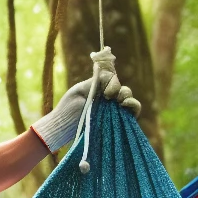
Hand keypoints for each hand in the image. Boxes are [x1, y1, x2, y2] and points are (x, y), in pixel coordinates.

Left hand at [29, 50, 143, 151]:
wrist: (63, 128)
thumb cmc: (67, 110)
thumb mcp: (79, 91)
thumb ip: (94, 82)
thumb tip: (105, 69)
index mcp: (98, 89)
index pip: (113, 80)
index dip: (113, 83)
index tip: (106, 92)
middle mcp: (106, 99)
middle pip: (122, 89)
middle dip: (121, 91)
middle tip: (111, 97)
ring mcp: (112, 110)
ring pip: (128, 99)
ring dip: (128, 98)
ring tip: (122, 103)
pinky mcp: (117, 122)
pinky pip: (132, 113)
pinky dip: (134, 107)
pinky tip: (127, 106)